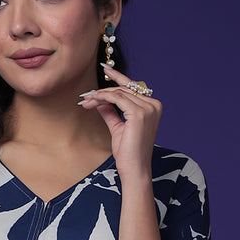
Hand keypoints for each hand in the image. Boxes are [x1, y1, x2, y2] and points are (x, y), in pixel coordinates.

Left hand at [79, 63, 161, 184]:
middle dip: (104, 91)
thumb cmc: (128, 152)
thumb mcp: (118, 128)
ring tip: (86, 101)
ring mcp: (148, 108)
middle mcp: (153, 105)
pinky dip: (102, 98)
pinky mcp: (139, 113)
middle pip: (125, 89)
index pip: (133, 88)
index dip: (118, 78)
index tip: (106, 70)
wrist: (134, 169)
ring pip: (119, 93)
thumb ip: (111, 112)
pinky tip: (92, 102)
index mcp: (153, 107)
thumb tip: (101, 101)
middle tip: (86, 96)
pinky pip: (116, 98)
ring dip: (99, 96)